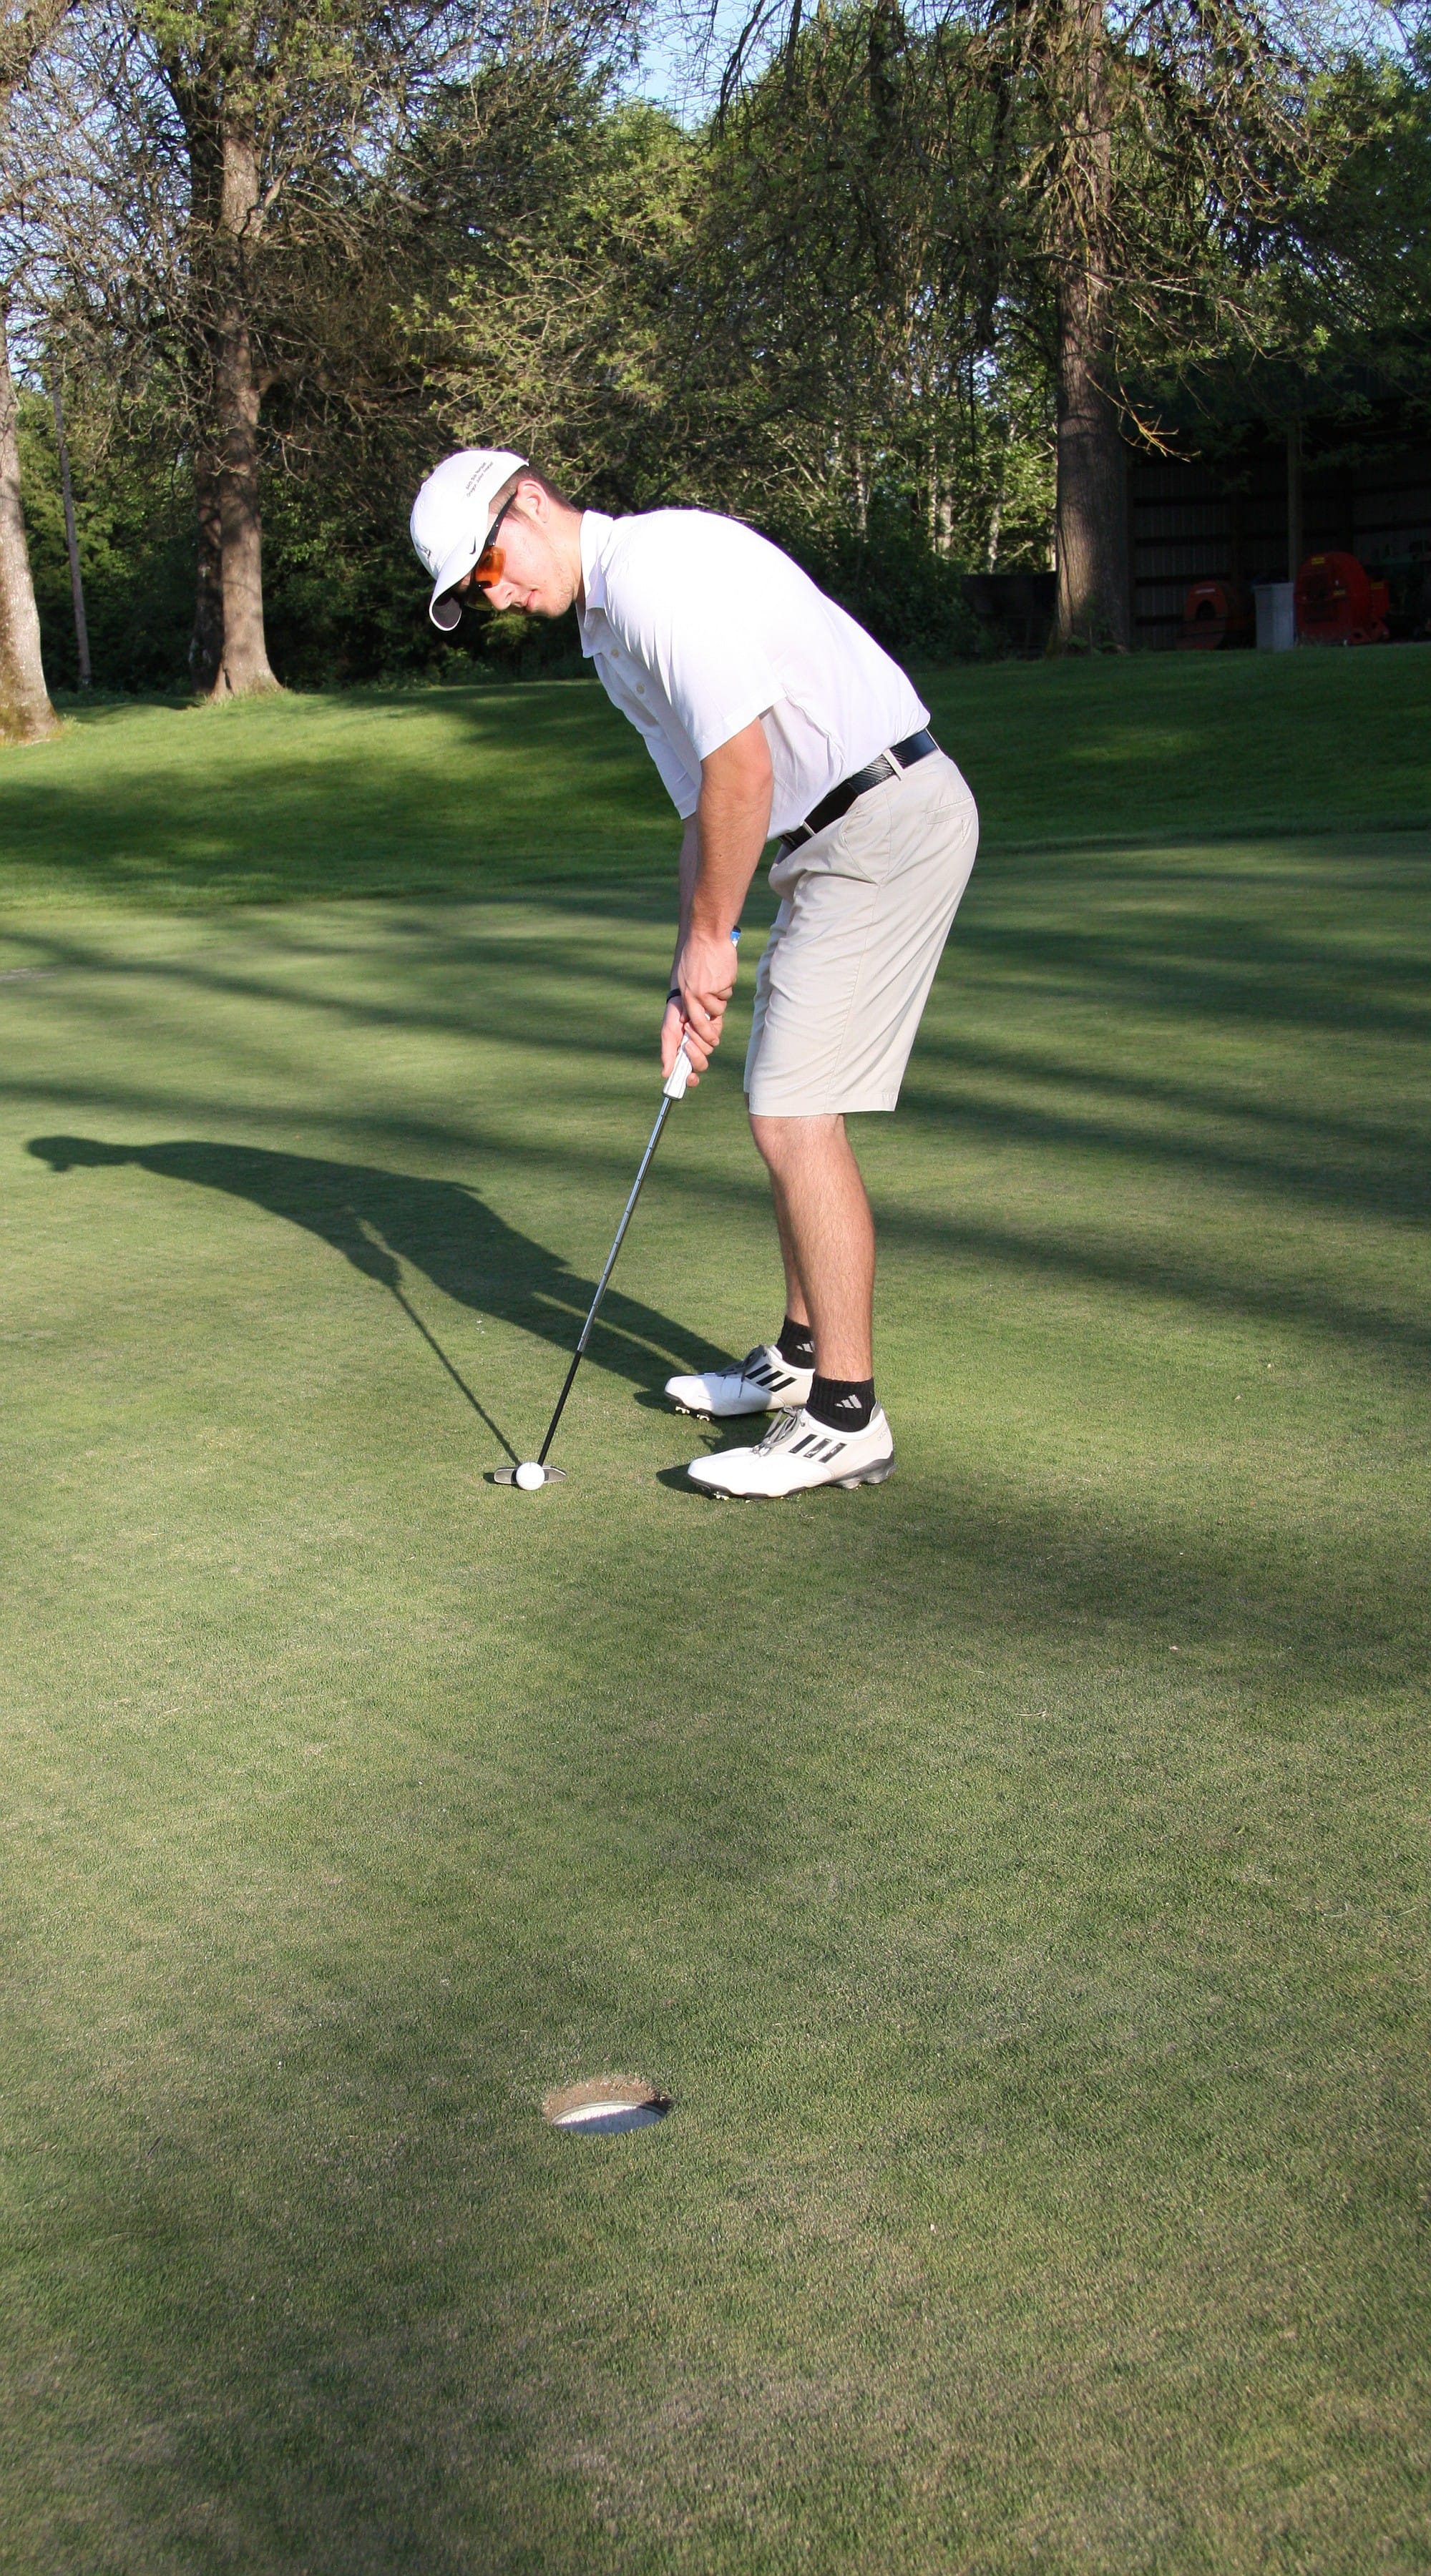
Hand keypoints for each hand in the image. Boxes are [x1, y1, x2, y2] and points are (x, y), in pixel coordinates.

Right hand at [661, 996, 712, 1087]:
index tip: (690, 1077)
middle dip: (695, 1056)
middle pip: (702, 1065)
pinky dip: (704, 1030)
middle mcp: (696, 1051)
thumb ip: (668, 1055)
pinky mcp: (715, 1031)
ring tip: (687, 1025)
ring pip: (708, 1050)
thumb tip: (665, 1074)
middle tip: (687, 1044)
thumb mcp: (668, 1035)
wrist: (682, 998)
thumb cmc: (673, 1018)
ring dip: (697, 1038)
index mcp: (684, 1056)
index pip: (690, 1075)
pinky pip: (714, 1037)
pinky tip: (695, 1021)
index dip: (691, 1080)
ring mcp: (706, 1042)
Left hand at [674, 926, 737, 1065]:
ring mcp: (695, 998)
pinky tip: (718, 980)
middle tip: (711, 1041)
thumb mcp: (690, 990)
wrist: (704, 935)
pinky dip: (724, 995)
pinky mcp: (708, 991)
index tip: (687, 1078)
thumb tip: (708, 1040)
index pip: (669, 1038)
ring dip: (718, 1011)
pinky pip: (722, 1005)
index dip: (675, 1061)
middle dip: (705, 1048)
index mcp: (675, 1005)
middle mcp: (682, 1004)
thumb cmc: (696, 962)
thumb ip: (695, 1013)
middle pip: (698, 1044)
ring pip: (714, 1022)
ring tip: (712, 989)